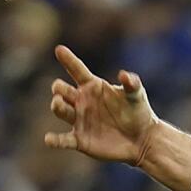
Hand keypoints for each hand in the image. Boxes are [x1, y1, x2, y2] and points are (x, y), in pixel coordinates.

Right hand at [45, 45, 159, 164]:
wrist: (142, 139)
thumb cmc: (138, 112)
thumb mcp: (136, 95)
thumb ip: (131, 84)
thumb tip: (123, 74)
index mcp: (92, 87)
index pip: (77, 70)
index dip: (68, 60)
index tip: (59, 50)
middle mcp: (82, 101)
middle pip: (62, 91)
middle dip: (58, 89)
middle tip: (60, 90)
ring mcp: (79, 120)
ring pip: (61, 110)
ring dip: (57, 106)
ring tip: (58, 103)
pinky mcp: (80, 140)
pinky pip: (63, 140)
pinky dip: (55, 140)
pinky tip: (49, 139)